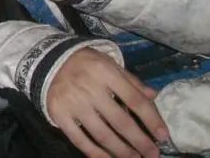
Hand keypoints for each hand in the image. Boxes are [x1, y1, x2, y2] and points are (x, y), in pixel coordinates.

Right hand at [47, 48, 167, 157]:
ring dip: (122, 151)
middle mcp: (89, 88)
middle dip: (140, 141)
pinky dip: (96, 153)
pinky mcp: (59, 114)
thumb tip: (154, 96)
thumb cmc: (84, 63)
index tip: (163, 136)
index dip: (152, 120)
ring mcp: (73, 103)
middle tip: (153, 154)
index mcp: (105, 72)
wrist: (46, 60)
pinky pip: (80, 139)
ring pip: (102, 134)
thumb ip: (130, 80)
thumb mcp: (108, 63)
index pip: (134, 100)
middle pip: (120, 121)